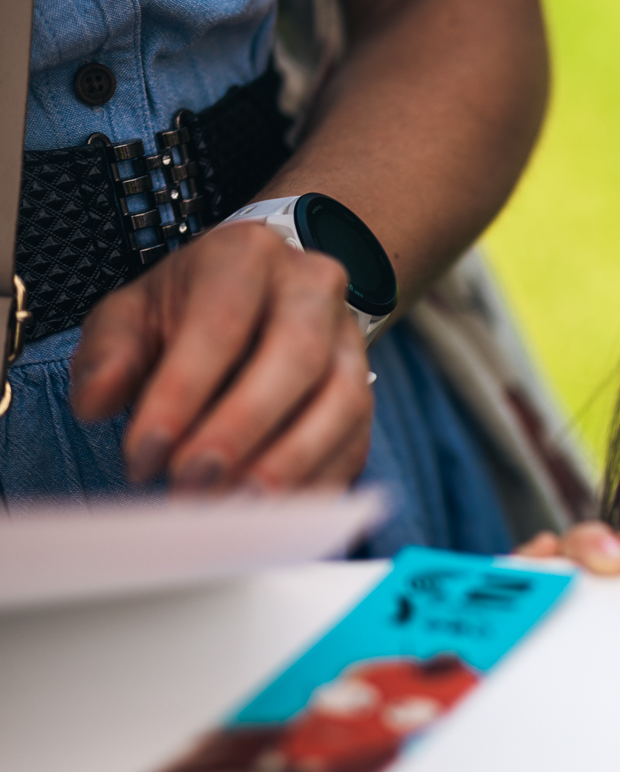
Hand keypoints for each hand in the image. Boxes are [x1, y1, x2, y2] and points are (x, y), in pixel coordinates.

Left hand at [68, 222, 373, 492]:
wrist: (260, 300)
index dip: (182, 394)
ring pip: (342, 402)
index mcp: (247, 256)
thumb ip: (107, 355)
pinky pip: (356, 443)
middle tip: (192, 485)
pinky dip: (315, 485)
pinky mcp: (367, 394)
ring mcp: (350, 343)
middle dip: (242, 429)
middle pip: (297, 357)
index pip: (221, 324)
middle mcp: (313, 290)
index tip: (145, 455)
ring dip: (287, 462)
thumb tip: (99, 402)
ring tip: (235, 507)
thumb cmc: (190, 311)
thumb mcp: (133, 314)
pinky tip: (271, 515)